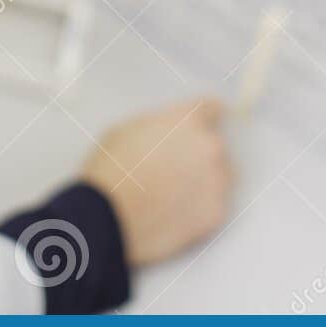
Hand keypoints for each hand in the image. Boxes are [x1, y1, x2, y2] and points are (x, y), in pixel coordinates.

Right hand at [80, 98, 232, 266]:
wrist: (106, 219)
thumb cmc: (109, 170)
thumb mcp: (125, 130)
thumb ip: (157, 125)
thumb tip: (168, 129)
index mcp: (188, 120)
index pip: (213, 108)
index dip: (204, 118)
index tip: (199, 127)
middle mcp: (210, 147)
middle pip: (216, 145)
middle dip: (199, 153)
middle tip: (174, 168)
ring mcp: (217, 182)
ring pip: (219, 176)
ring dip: (204, 180)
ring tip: (173, 194)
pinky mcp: (216, 213)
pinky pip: (214, 205)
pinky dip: (200, 208)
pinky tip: (175, 213)